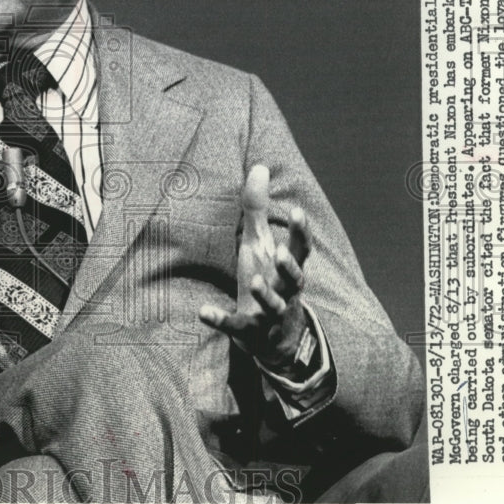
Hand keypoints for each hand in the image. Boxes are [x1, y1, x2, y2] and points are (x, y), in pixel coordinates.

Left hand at [198, 164, 310, 369]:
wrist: (272, 337)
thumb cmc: (266, 278)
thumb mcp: (259, 243)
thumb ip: (258, 208)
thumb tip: (259, 166)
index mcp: (286, 268)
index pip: (301, 249)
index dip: (300, 232)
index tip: (297, 212)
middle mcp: (285, 291)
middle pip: (295, 280)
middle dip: (289, 267)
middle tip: (280, 252)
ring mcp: (270, 315)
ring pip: (273, 306)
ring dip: (265, 294)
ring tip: (255, 281)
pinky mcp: (250, 332)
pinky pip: (236, 326)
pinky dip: (220, 319)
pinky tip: (202, 312)